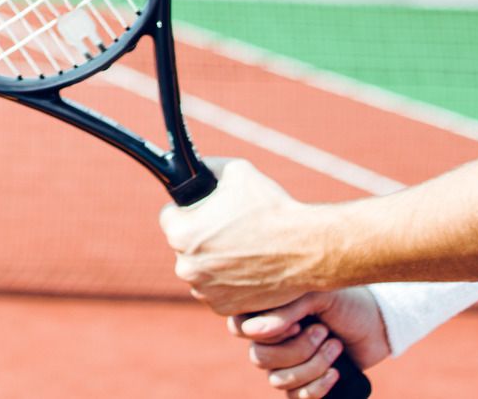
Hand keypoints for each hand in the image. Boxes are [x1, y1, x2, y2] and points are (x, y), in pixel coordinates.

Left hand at [159, 158, 319, 314]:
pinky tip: (248, 267)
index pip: (169, 217)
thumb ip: (207, 168)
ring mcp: (205, 291)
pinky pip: (217, 291)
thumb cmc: (272, 209)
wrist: (308, 248)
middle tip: (229, 229)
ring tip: (242, 248)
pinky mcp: (224, 309)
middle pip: (184, 246)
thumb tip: (195, 168)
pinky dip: (228, 282)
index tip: (203, 211)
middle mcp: (186, 266)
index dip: (187, 210)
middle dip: (201, 237)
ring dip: (214, 261)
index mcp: (181, 233)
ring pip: (201, 270)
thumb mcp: (236, 171)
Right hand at [230, 288, 389, 398]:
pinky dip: (317, 387)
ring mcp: (286, 363)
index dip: (266, 332)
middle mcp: (271, 338)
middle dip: (297, 350)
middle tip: (323, 332)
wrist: (378, 325)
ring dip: (312, 367)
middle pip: (259, 357)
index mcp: (267, 311)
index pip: (238, 327)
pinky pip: (295, 397)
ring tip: (336, 347)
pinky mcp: (304, 383)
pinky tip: (335, 373)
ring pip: (277, 380)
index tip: (297, 322)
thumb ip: (283, 309)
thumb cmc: (346, 302)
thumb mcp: (316, 295)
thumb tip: (254, 332)